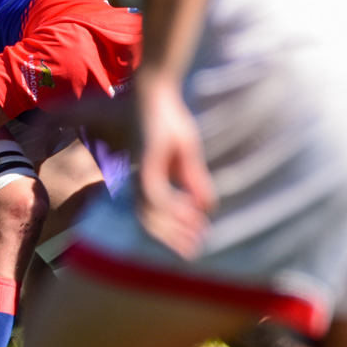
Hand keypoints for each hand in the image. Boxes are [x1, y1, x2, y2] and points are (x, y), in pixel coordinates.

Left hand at [134, 77, 215, 259]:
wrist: (156, 94)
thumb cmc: (169, 122)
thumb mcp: (187, 157)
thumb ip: (194, 182)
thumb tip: (207, 208)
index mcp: (146, 181)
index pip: (154, 217)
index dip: (173, 234)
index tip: (195, 245)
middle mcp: (139, 180)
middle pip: (150, 220)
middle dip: (173, 239)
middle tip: (194, 253)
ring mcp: (141, 171)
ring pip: (151, 211)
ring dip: (174, 227)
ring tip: (196, 239)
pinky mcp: (147, 161)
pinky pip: (156, 192)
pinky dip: (173, 206)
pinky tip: (193, 213)